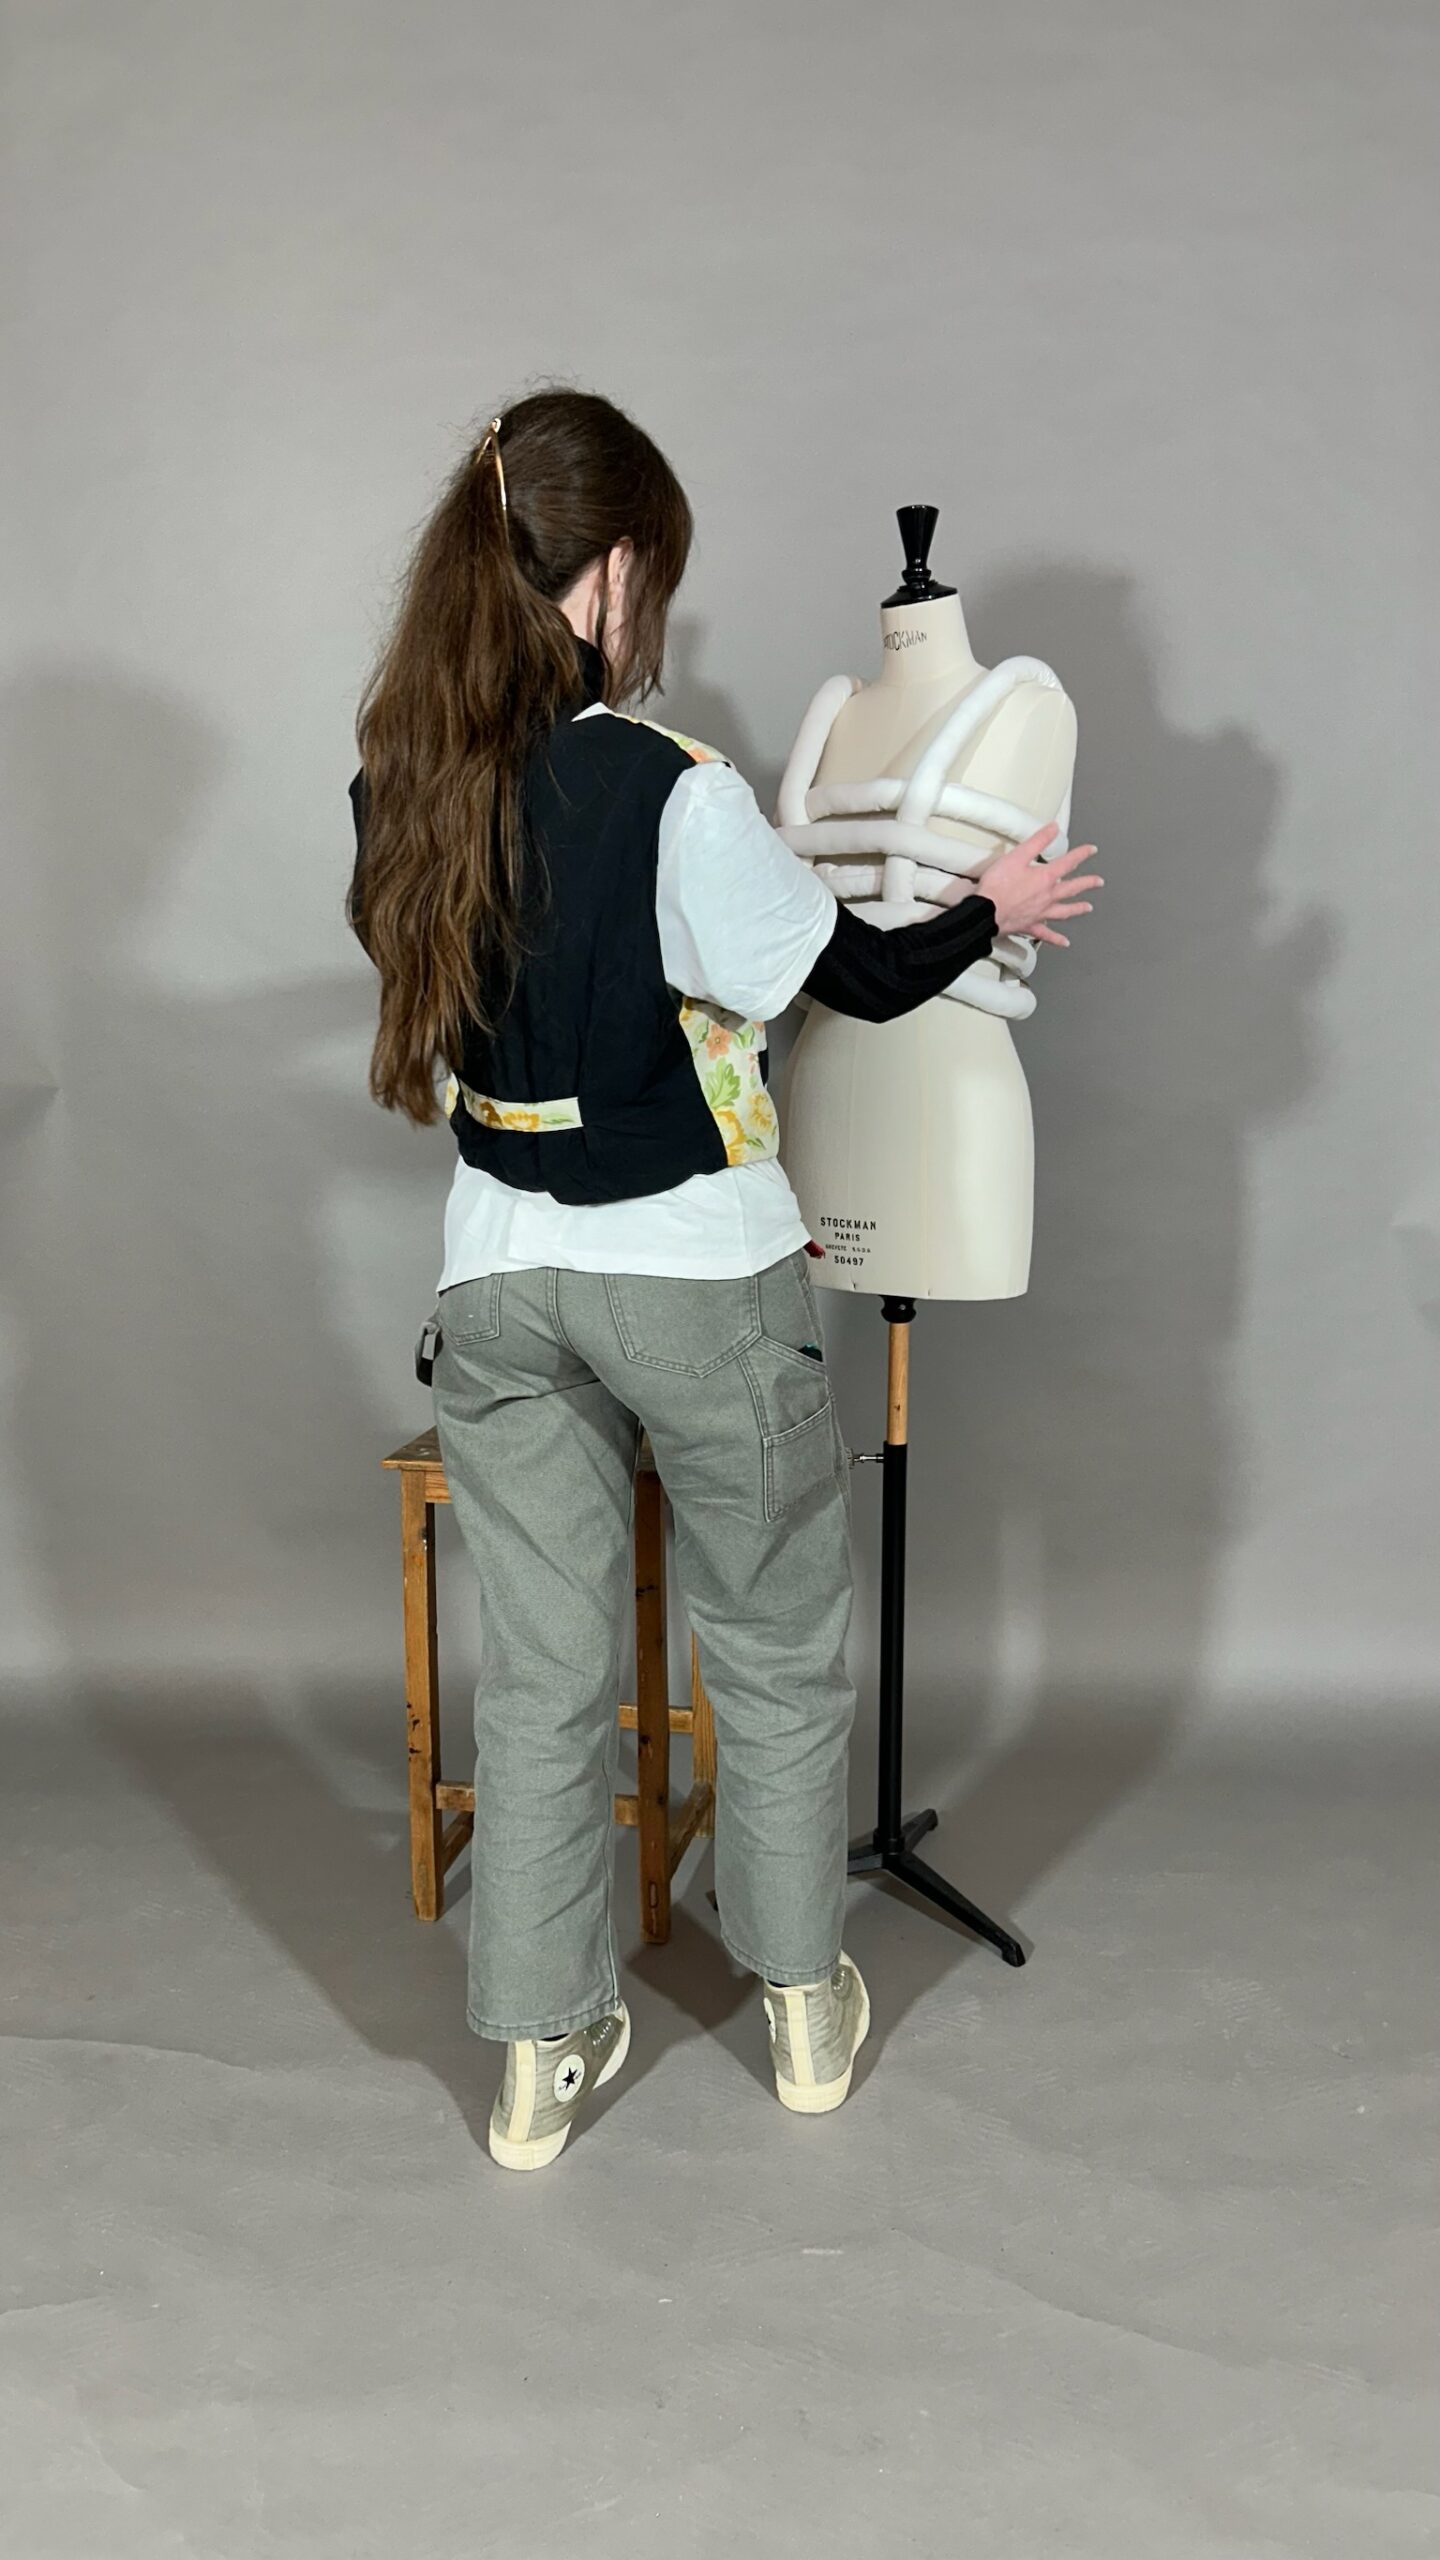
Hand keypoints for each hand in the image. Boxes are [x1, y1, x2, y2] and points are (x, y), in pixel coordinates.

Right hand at [940, 822, 1103, 946]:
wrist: (985, 912)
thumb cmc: (998, 885)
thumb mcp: (1017, 856)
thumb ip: (1037, 841)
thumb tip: (1053, 828)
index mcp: (1045, 878)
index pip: (1068, 863)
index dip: (1082, 854)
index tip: (1092, 850)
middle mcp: (1047, 896)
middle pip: (1072, 888)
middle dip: (1087, 883)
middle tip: (1098, 881)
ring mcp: (1040, 913)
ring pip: (1064, 911)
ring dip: (1077, 909)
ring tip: (1088, 908)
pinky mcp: (1030, 926)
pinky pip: (1047, 934)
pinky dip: (1056, 939)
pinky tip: (1065, 942)